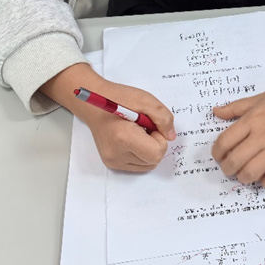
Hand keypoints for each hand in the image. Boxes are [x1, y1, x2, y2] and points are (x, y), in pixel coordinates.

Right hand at [40, 63, 175, 171]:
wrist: (94, 104)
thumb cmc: (118, 99)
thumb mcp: (146, 100)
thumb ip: (163, 118)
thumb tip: (171, 137)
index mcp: (123, 138)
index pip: (157, 153)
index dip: (160, 137)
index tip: (151, 124)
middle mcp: (116, 154)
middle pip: (153, 160)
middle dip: (155, 143)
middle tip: (144, 127)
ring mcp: (113, 161)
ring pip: (147, 165)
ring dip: (149, 149)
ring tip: (137, 132)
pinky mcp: (112, 163)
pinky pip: (138, 165)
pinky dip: (141, 153)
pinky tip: (132, 139)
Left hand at [212, 84, 264, 188]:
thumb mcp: (258, 98)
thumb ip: (234, 107)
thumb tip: (216, 112)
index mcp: (251, 120)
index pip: (224, 142)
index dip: (216, 153)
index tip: (219, 155)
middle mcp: (261, 136)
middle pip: (234, 161)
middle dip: (227, 169)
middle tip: (229, 167)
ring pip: (250, 173)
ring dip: (243, 178)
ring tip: (245, 174)